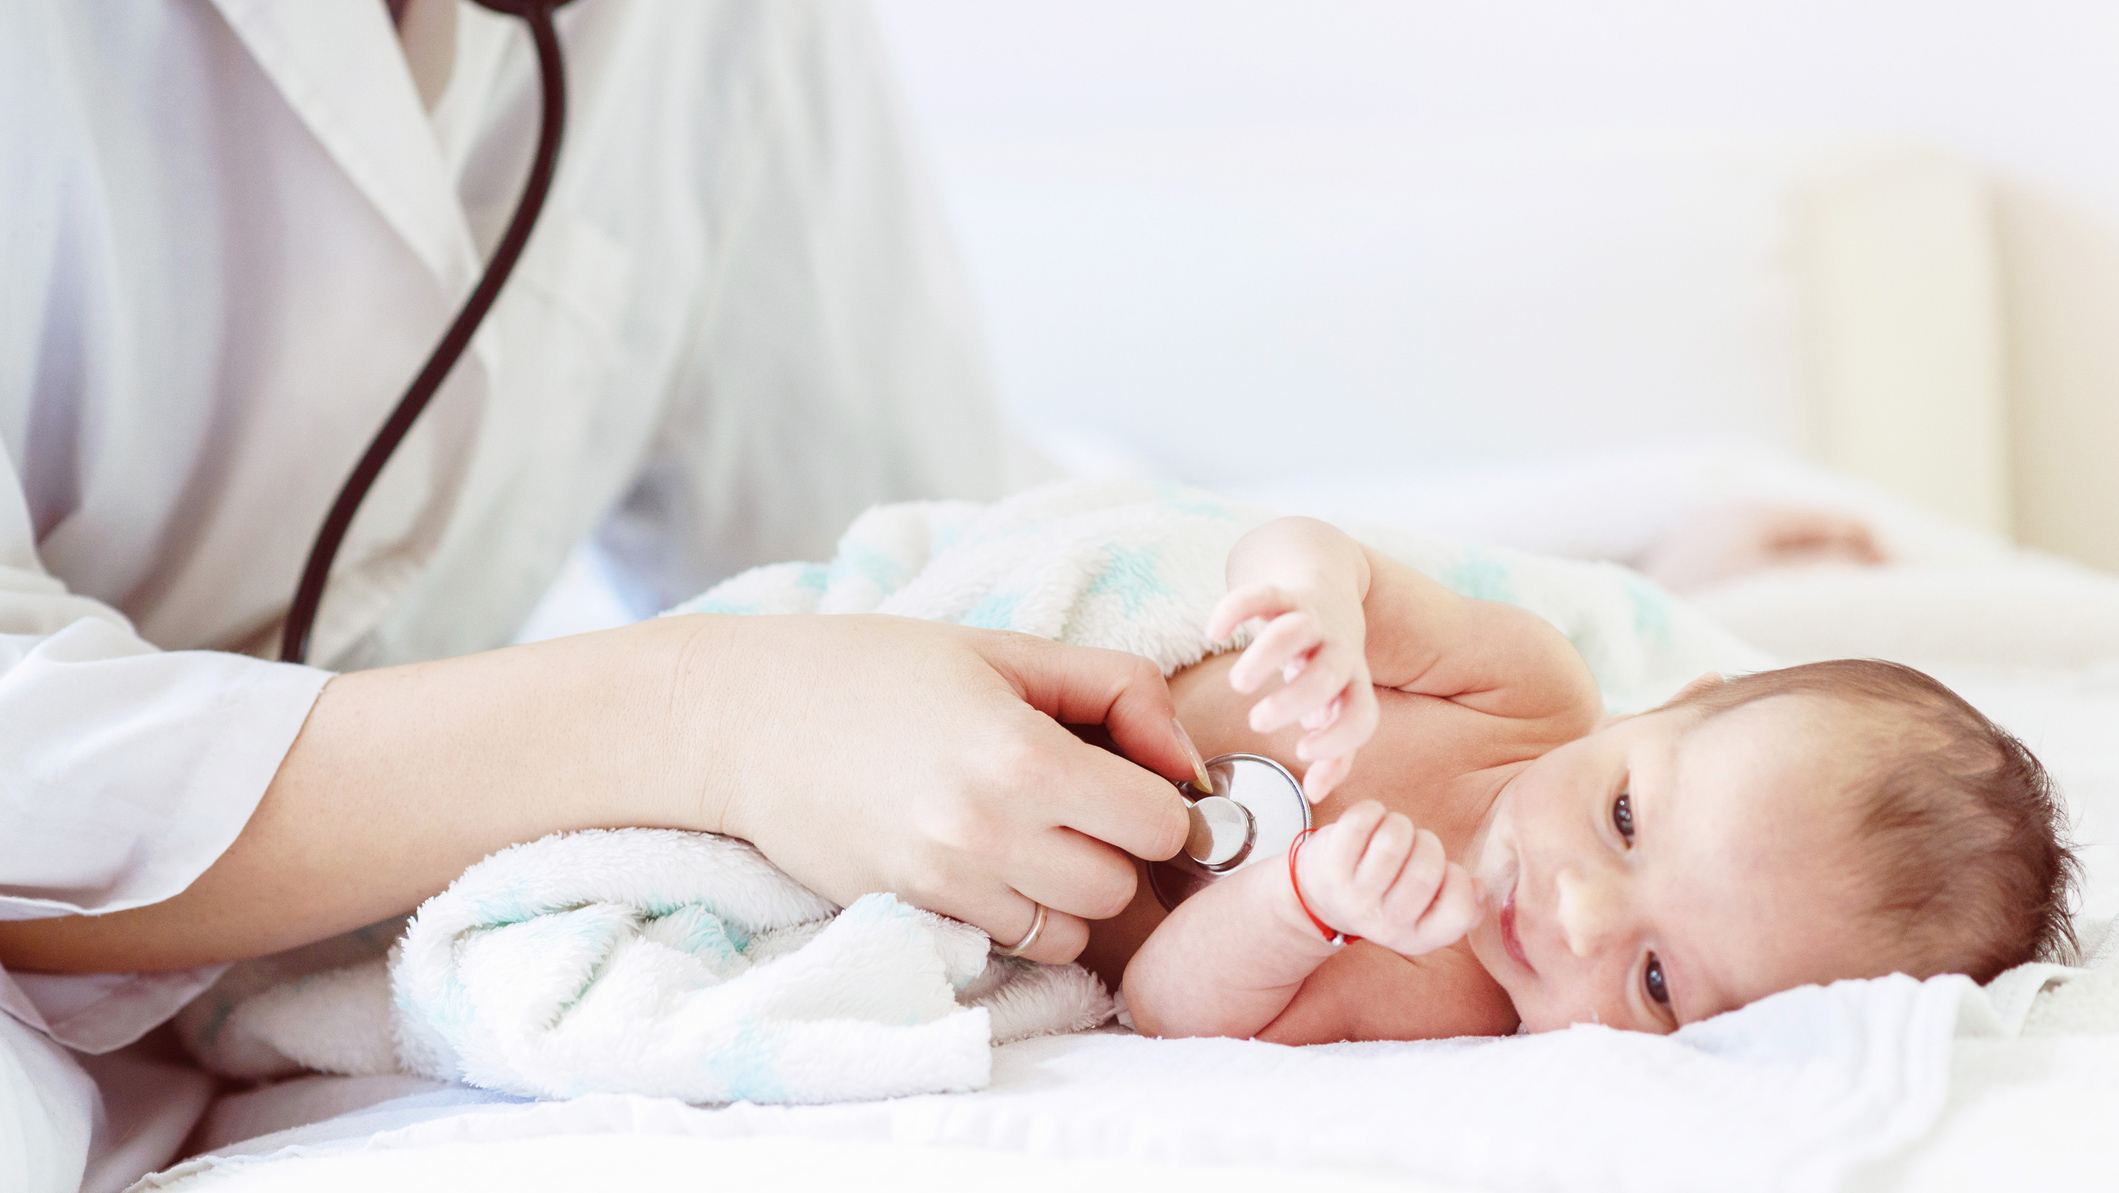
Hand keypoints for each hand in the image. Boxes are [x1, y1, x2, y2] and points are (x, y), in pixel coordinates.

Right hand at [689, 614, 1199, 964]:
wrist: (743, 720)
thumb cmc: (878, 670)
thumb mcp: (1006, 650)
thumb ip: (1118, 689)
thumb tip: (1187, 763)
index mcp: (1021, 755)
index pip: (1160, 823)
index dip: (1161, 798)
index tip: (1132, 776)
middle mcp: (986, 833)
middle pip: (1123, 887)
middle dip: (1118, 848)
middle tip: (1079, 803)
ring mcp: (944, 886)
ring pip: (1074, 930)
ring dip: (1072, 891)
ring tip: (1031, 833)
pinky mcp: (911, 915)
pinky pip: (1013, 943)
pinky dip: (1020, 913)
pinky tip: (989, 861)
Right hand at [1206, 582, 1380, 800]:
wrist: (1326, 582)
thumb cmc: (1326, 660)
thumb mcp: (1336, 704)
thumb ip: (1333, 751)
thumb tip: (1315, 794)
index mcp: (1352, 683)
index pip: (1362, 714)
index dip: (1338, 738)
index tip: (1301, 749)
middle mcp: (1337, 650)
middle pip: (1330, 672)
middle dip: (1295, 700)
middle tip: (1258, 722)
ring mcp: (1310, 619)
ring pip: (1296, 630)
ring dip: (1266, 657)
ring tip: (1239, 684)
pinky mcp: (1282, 593)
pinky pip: (1261, 593)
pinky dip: (1235, 610)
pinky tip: (1215, 631)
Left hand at [1290, 800, 1479, 956]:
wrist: (1318, 898)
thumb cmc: (1386, 895)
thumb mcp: (1425, 914)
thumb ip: (1463, 906)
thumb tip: (1478, 886)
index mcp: (1416, 938)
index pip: (1460, 910)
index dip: (1459, 879)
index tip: (1442, 871)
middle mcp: (1384, 923)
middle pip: (1427, 871)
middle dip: (1428, 844)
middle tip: (1416, 845)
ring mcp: (1354, 895)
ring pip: (1393, 842)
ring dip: (1399, 825)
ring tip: (1392, 832)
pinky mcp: (1330, 865)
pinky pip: (1361, 821)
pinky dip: (1372, 811)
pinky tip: (1370, 822)